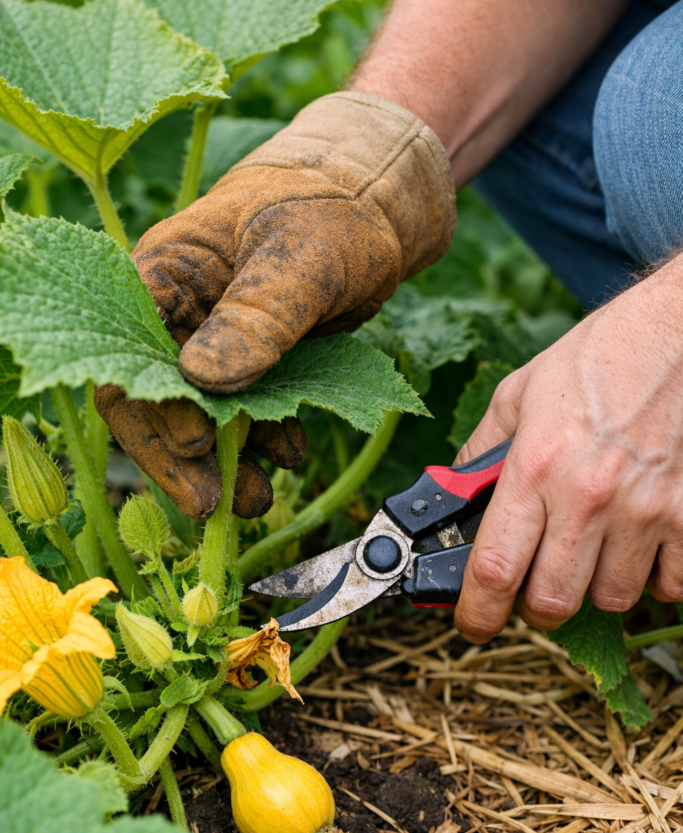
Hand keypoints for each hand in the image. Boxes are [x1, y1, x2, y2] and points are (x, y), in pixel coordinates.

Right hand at [96, 92, 452, 516]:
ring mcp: (213, 342)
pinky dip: (262, 442)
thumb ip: (258, 314)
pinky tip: (288, 458)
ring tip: (254, 501)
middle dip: (181, 457)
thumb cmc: (331, 208)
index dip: (152, 408)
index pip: (130, 353)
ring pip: (201, 415)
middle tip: (211, 506)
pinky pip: (244, 414)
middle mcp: (177, 314)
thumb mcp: (301, 254)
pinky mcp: (250, 363)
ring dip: (225, 463)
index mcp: (164, 273)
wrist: (375, 208)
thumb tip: (204, 379)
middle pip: (156, 398)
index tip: (198, 444)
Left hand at [453, 252, 682, 641]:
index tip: (472, 624)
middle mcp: (589, 496)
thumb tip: (453, 495)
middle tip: (535, 583)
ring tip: (592, 548)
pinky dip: (652, 578)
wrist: (675, 332)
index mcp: (536, 466)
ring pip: (611, 599)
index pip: (495, 567)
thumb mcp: (518, 396)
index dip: (477, 612)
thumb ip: (483, 453)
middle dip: (535, 606)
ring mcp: (645, 510)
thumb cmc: (595, 360)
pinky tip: (639, 545)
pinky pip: (669, 586)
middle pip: (552, 601)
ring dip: (594, 587)